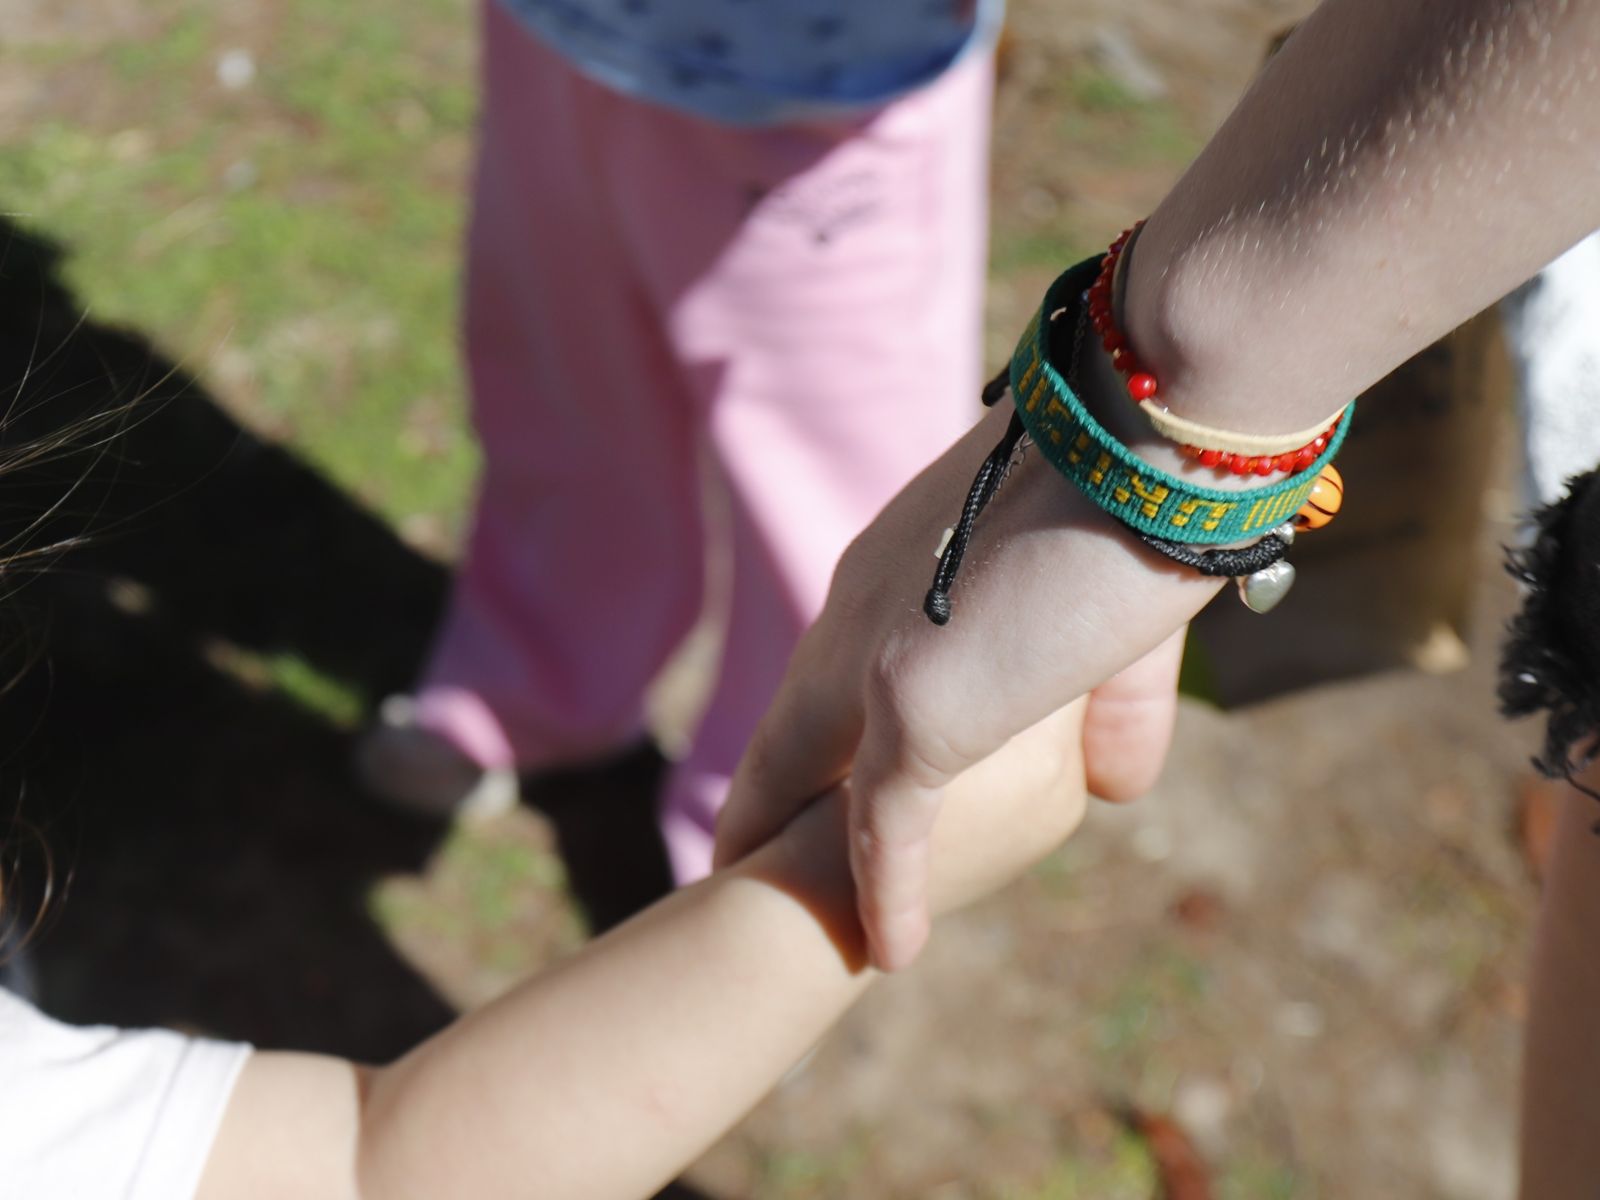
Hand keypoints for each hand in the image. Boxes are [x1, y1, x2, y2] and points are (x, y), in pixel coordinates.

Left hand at [716, 402, 1219, 969]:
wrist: (1145, 436)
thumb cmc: (1140, 494)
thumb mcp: (1113, 609)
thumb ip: (1109, 703)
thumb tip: (1117, 787)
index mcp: (899, 568)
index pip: (840, 662)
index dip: (823, 724)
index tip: (809, 772)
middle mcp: (862, 608)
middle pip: (792, 723)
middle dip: (766, 791)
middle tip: (738, 851)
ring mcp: (875, 658)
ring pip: (804, 773)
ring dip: (784, 844)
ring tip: (752, 895)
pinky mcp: (912, 706)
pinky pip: (884, 826)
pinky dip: (886, 892)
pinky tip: (892, 952)